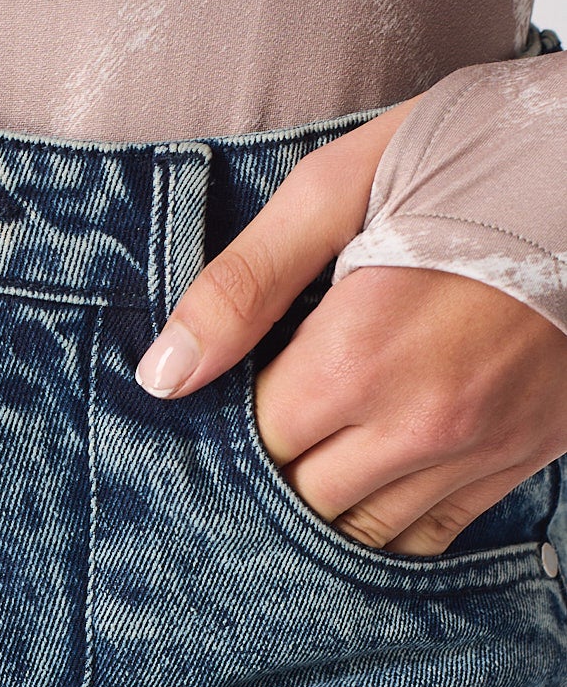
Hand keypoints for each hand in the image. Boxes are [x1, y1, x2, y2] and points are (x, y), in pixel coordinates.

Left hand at [134, 101, 566, 553]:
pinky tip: (373, 480)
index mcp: (358, 354)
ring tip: (317, 449)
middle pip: (301, 498)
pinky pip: (434, 533)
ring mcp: (480, 447)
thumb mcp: (337, 187)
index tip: (239, 382)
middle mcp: (420, 421)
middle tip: (276, 412)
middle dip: (276, 463)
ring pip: (364, 531)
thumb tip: (161, 376)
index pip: (255, 441)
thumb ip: (242, 286)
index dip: (233, 417)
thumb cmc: (467, 152)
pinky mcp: (526, 454)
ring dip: (328, 500)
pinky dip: (393, 520)